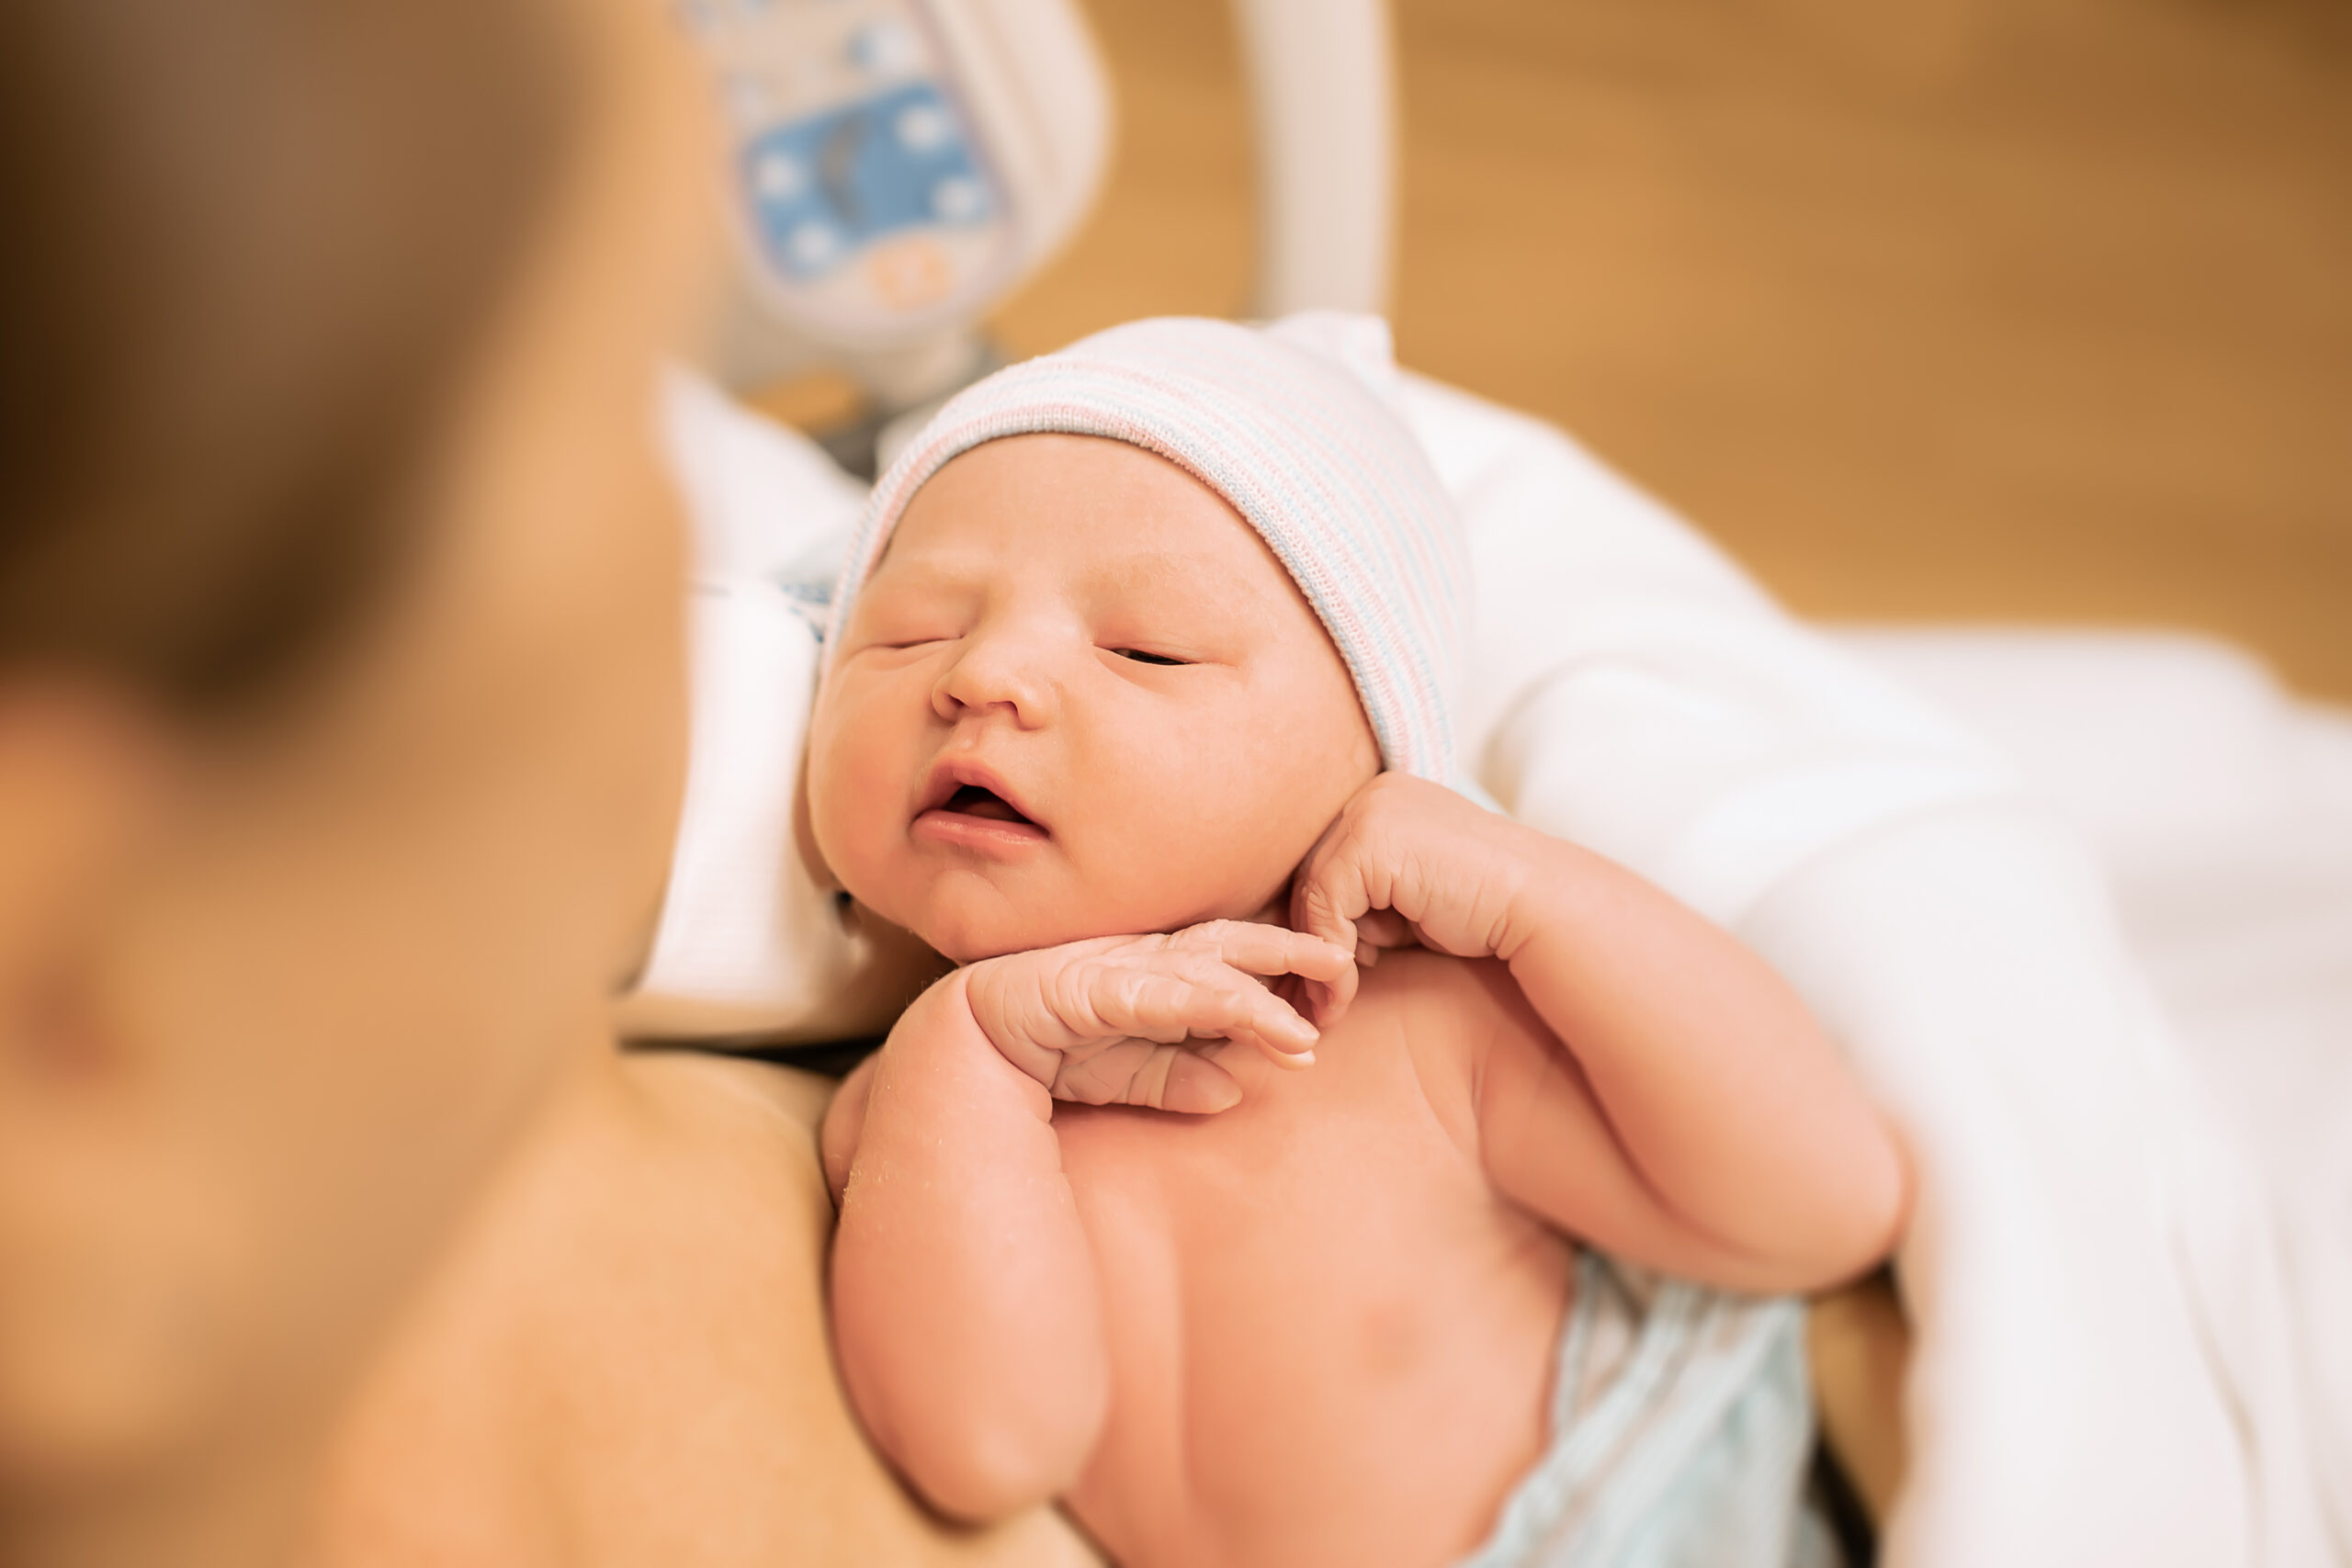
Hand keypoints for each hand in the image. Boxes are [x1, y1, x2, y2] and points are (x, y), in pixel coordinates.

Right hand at [962, 921, 1354, 1113]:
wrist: (964, 1048)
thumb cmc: (1045, 1052)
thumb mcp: (1125, 1075)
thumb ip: (1177, 1079)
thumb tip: (1236, 1091)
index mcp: (1157, 972)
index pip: (1233, 961)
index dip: (1284, 970)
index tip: (1337, 992)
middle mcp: (1143, 959)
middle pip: (1230, 944)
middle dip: (1289, 951)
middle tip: (1347, 966)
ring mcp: (1116, 969)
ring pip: (1202, 972)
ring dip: (1258, 998)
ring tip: (1306, 1031)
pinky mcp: (1088, 988)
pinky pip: (1156, 995)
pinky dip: (1201, 1007)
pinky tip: (1238, 1021)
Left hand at [1289, 773, 1537, 1022]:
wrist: (1541, 909)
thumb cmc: (1482, 916)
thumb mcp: (1407, 905)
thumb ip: (1362, 906)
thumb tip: (1306, 940)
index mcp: (1382, 801)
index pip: (1325, 866)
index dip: (1321, 927)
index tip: (1326, 983)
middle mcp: (1372, 795)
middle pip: (1311, 876)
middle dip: (1313, 943)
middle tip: (1318, 1001)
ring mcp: (1371, 810)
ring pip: (1313, 893)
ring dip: (1320, 955)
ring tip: (1333, 1005)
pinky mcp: (1372, 839)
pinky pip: (1326, 903)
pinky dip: (1331, 952)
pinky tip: (1348, 990)